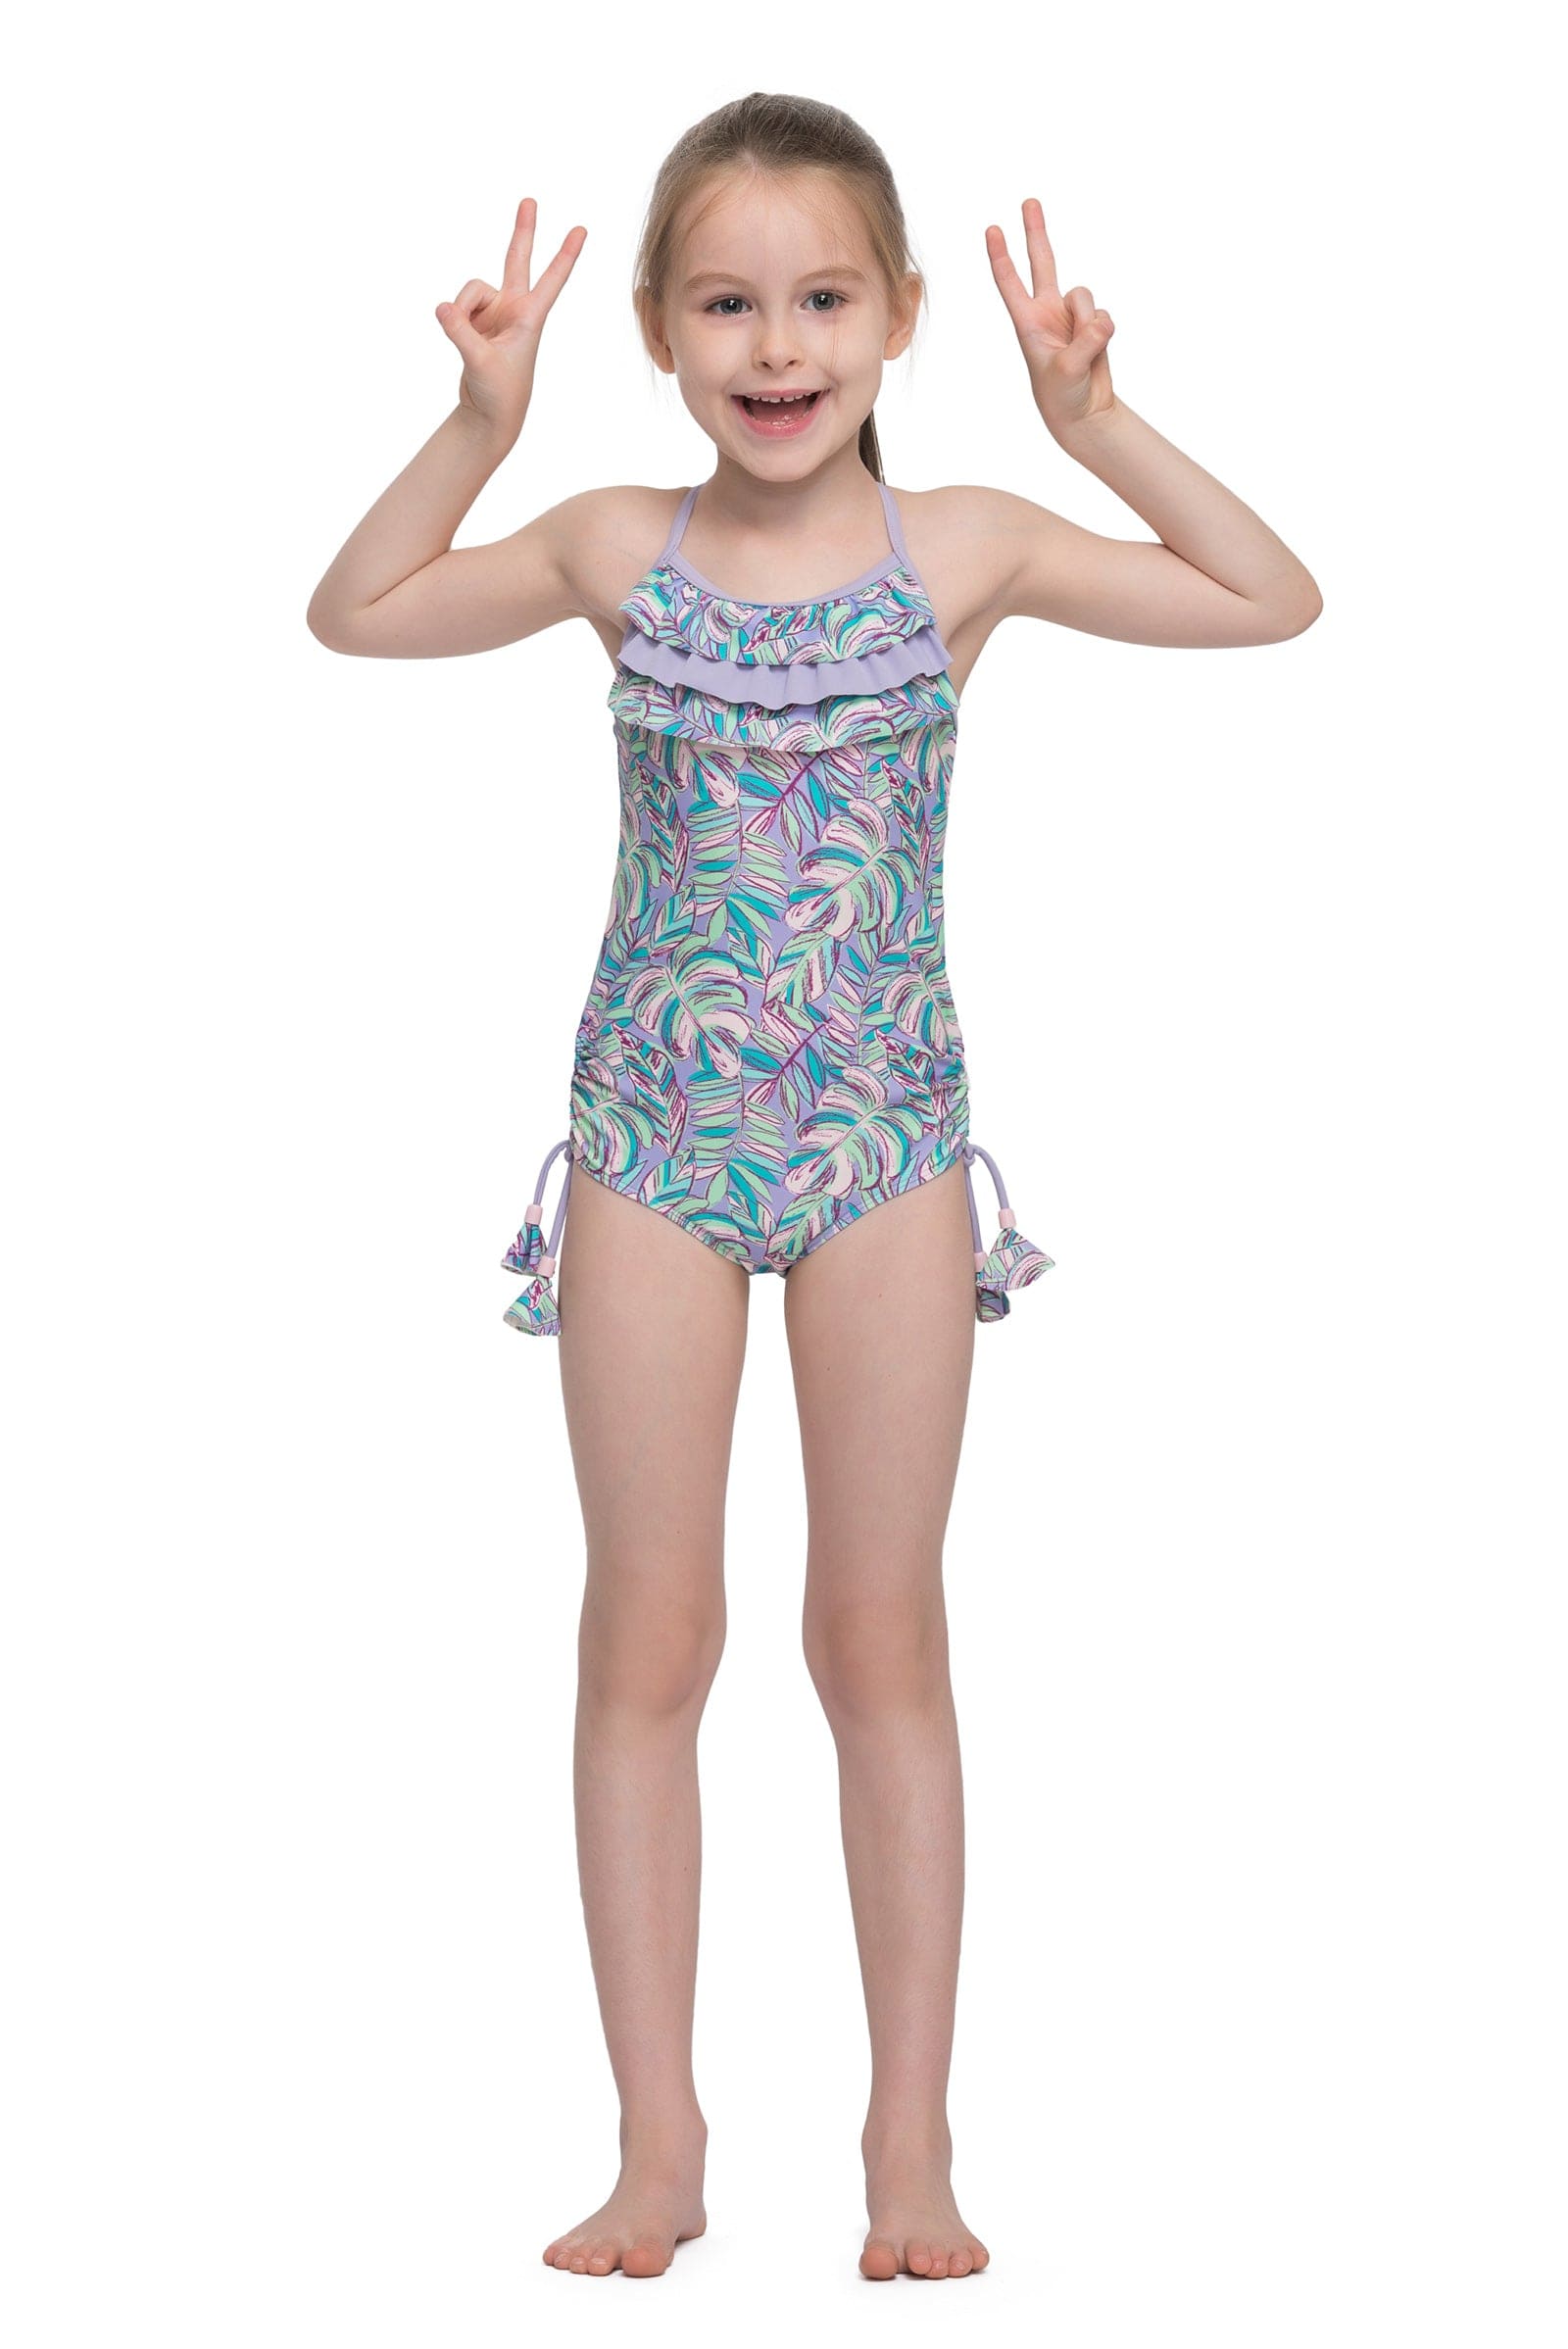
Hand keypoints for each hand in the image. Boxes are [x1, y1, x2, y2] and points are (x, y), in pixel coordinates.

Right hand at [436, 197, 586, 439]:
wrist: (488, 414)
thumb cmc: (500, 394)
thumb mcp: (481, 363)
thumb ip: (461, 333)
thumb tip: (442, 307)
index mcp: (530, 318)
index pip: (551, 280)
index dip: (565, 255)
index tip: (582, 230)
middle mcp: (514, 309)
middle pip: (517, 260)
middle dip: (523, 231)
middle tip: (530, 200)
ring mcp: (494, 312)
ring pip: (469, 291)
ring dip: (461, 310)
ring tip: (464, 336)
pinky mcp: (475, 320)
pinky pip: (456, 307)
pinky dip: (453, 320)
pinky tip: (457, 335)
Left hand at [986, 198, 1115, 436]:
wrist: (1084, 412)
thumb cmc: (1062, 396)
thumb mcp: (1066, 372)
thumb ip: (1084, 343)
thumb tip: (1102, 320)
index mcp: (1028, 322)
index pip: (1011, 283)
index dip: (1001, 257)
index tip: (992, 230)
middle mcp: (1047, 312)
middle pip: (1043, 262)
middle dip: (1036, 231)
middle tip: (1028, 200)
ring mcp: (1071, 315)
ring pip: (1085, 295)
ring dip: (1088, 322)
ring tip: (1081, 350)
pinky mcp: (1093, 322)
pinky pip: (1104, 314)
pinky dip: (1103, 333)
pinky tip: (1095, 351)